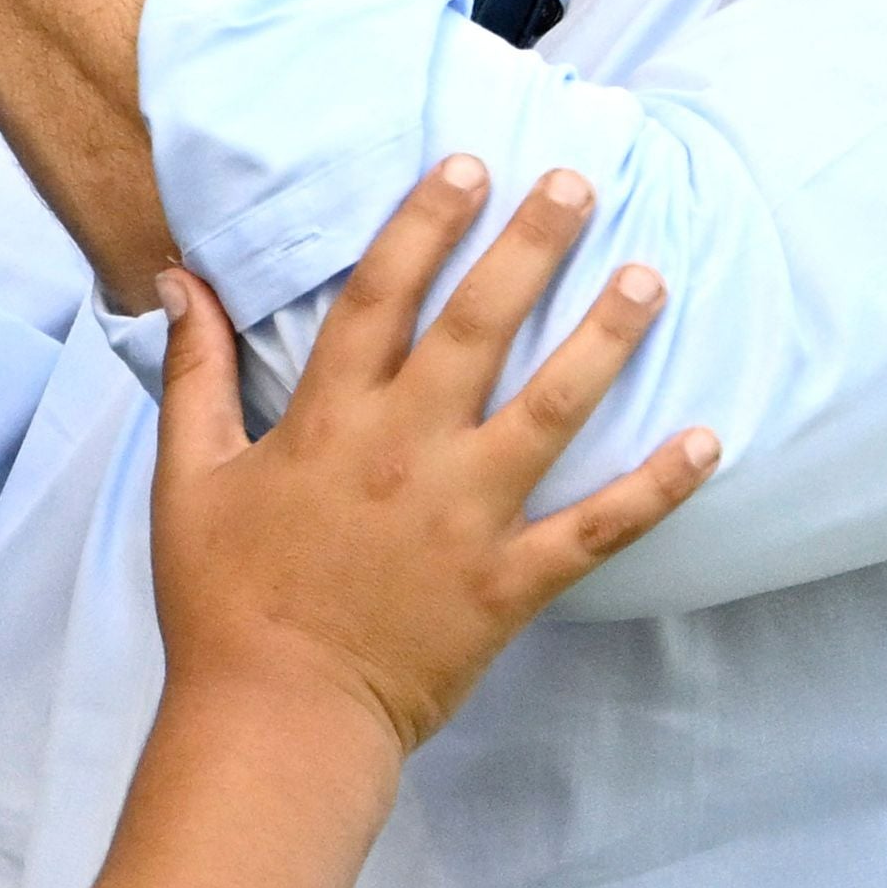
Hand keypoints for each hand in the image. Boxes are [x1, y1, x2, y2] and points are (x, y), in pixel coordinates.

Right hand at [152, 158, 715, 753]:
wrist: (275, 721)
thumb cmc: (223, 602)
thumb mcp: (186, 478)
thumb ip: (194, 373)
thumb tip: (180, 279)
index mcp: (328, 421)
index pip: (382, 296)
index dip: (424, 224)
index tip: (468, 166)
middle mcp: (405, 451)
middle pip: (478, 327)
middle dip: (530, 247)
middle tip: (578, 184)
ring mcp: (465, 516)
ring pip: (551, 410)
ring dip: (604, 339)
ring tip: (649, 279)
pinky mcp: (509, 583)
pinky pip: (597, 528)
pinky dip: (656, 488)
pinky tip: (705, 441)